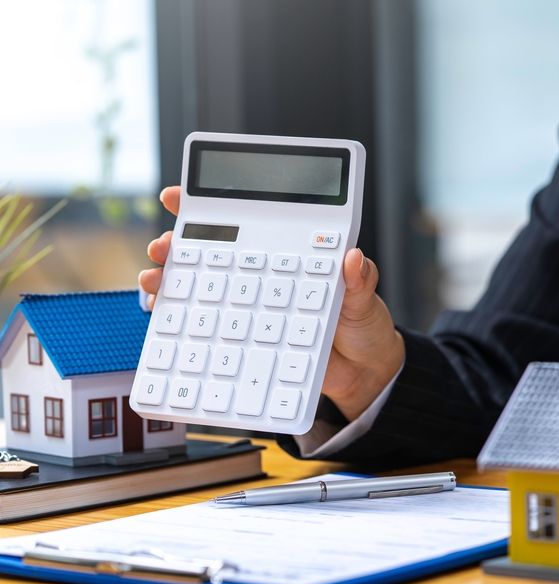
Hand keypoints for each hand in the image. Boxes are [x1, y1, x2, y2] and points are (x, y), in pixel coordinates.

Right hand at [139, 187, 404, 420]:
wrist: (365, 374)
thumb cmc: (364, 327)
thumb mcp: (365, 298)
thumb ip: (359, 279)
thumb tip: (353, 259)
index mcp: (288, 256)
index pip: (246, 222)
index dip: (208, 205)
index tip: (177, 196)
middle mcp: (262, 279)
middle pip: (208, 254)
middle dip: (174, 245)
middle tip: (162, 247)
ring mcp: (251, 310)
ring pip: (199, 290)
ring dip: (169, 283)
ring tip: (155, 282)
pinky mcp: (247, 342)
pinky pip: (209, 331)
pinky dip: (182, 325)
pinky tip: (166, 321)